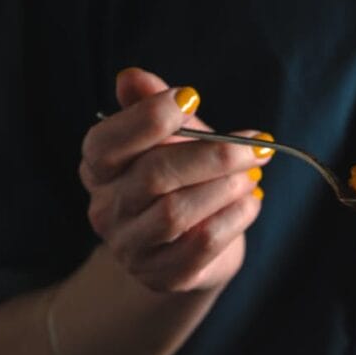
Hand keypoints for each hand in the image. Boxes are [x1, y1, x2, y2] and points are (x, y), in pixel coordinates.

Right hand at [79, 67, 267, 291]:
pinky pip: (200, 246)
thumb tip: (132, 78)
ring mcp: (132, 248)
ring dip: (225, 187)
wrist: (193, 250)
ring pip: (176, 212)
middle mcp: (106, 210)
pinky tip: (251, 203)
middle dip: (212, 154)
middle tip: (257, 143)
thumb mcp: (171, 139)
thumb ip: (151, 107)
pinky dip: (233, 219)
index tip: (191, 95)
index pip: (105, 143)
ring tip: (254, 173)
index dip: (147, 117)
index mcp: (98, 170)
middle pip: (153, 176)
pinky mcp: (164, 276)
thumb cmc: (183, 181)